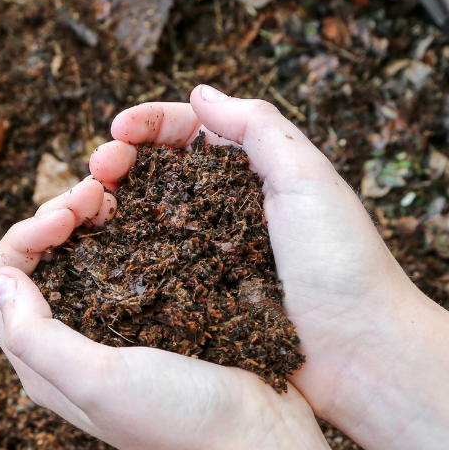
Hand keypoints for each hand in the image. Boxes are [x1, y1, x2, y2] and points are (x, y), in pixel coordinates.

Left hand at [0, 179, 379, 449]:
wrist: (262, 446)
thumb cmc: (179, 421)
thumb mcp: (97, 381)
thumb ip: (36, 335)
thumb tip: (0, 277)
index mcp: (44, 365)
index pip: (1, 283)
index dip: (24, 236)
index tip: (67, 215)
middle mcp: (72, 346)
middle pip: (37, 263)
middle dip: (55, 217)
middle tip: (96, 192)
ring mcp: (117, 331)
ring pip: (81, 257)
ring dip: (89, 219)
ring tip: (117, 193)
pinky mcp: (159, 319)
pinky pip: (128, 263)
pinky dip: (127, 231)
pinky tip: (149, 214)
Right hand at [92, 85, 448, 449]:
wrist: (362, 356)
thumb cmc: (343, 265)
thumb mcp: (308, 178)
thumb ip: (259, 128)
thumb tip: (200, 93)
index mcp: (256, 174)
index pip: (190, 132)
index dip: (149, 125)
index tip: (117, 131)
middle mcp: (227, 211)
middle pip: (158, 172)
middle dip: (120, 161)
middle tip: (96, 170)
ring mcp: (209, 258)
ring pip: (145, 219)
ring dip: (111, 205)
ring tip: (87, 207)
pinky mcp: (199, 303)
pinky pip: (150, 271)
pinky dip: (120, 256)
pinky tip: (97, 252)